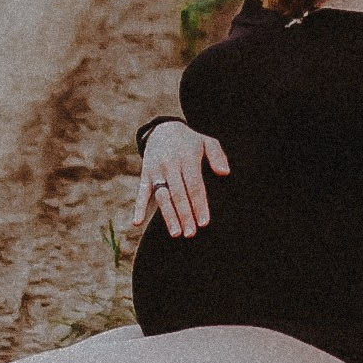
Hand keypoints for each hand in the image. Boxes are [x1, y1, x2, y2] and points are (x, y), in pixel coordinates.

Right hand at [133, 122, 230, 239]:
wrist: (163, 129)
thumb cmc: (190, 141)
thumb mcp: (206, 142)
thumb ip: (217, 156)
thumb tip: (225, 173)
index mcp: (188, 158)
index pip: (195, 185)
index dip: (199, 204)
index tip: (204, 222)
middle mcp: (171, 165)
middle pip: (179, 194)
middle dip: (185, 215)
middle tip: (191, 233)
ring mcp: (156, 170)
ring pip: (162, 196)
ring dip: (168, 216)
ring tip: (176, 233)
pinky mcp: (145, 174)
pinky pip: (141, 192)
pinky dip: (138, 207)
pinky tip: (137, 222)